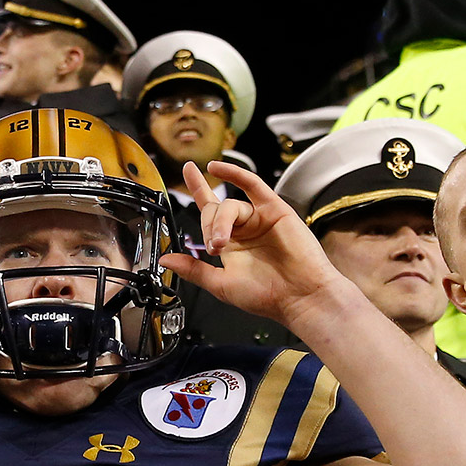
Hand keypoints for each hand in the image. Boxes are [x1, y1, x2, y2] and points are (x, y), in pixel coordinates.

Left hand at [160, 161, 347, 332]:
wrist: (300, 297)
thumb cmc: (267, 296)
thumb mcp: (221, 284)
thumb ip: (194, 270)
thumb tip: (166, 260)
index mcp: (232, 244)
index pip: (209, 212)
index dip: (197, 191)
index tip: (186, 172)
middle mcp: (244, 229)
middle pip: (214, 211)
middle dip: (207, 227)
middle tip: (213, 247)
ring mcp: (259, 218)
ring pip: (230, 205)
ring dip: (219, 222)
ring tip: (220, 242)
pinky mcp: (274, 210)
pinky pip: (252, 184)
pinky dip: (234, 173)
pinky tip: (216, 168)